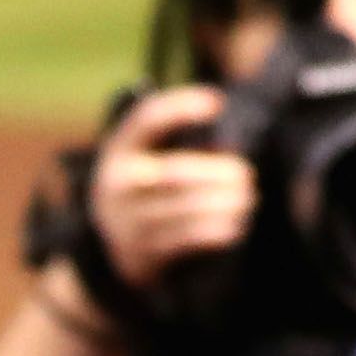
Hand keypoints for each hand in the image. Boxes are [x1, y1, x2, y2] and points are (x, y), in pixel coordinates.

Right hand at [87, 85, 257, 291]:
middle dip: (216, 172)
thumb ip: (174, 138)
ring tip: (246, 198)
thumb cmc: (144, 183)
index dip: (180, 106)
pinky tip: (235, 224)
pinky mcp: (142, 252)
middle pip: (174, 173)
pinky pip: (185, 239)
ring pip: (183, 209)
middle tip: (245, 173)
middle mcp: (117, 186)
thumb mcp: (143, 155)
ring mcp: (127, 222)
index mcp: (119, 150)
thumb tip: (226, 132)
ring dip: (223, 203)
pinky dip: (215, 230)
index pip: (147, 119)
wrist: (109, 240)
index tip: (217, 103)